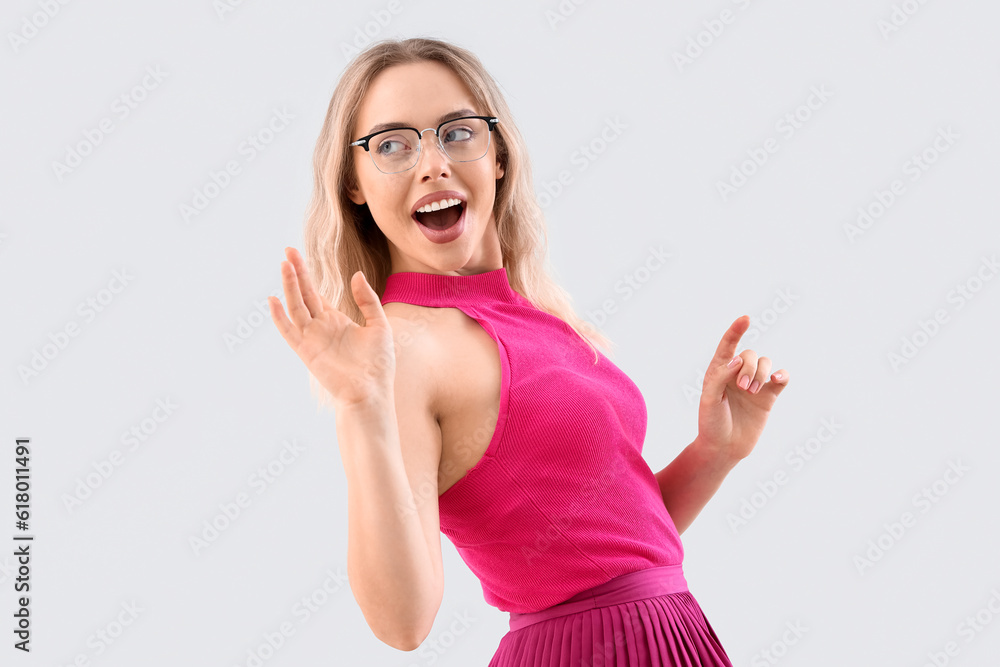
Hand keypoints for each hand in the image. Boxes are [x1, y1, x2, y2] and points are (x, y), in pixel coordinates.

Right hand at [268, 247, 395, 407]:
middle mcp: (321, 327)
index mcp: (336, 320)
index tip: (297, 254)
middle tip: (287, 250)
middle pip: (304, 294)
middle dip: (296, 272)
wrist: (372, 391)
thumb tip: (356, 274)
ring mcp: (312, 338)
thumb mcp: (379, 325)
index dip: (306, 275)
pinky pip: (289, 332)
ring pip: (296, 307)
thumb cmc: (378, 364)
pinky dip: (279, 317)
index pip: (315, 293)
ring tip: (285, 264)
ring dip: (290, 286)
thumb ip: (368, 300)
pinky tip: (273, 300)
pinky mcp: (307, 351)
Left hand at [697, 315, 789, 463]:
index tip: (745, 318)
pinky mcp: (768, 397)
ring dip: (762, 373)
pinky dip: (782, 375)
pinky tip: (778, 380)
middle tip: (742, 388)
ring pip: (766, 363)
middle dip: (749, 367)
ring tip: (752, 391)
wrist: (724, 448)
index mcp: (718, 371)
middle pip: (750, 355)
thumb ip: (720, 377)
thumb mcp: (708, 399)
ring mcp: (754, 385)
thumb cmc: (711, 423)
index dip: (736, 331)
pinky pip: (781, 378)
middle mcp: (737, 374)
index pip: (728, 345)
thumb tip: (738, 360)